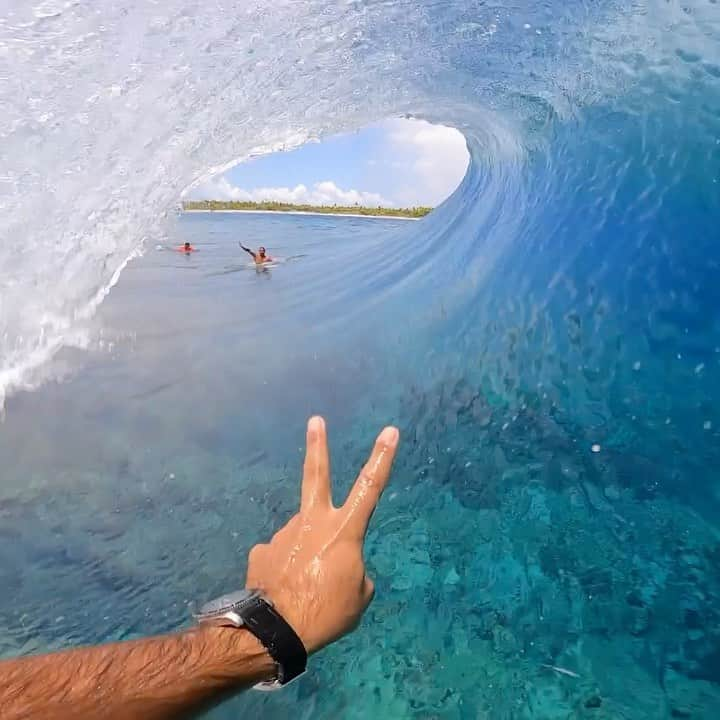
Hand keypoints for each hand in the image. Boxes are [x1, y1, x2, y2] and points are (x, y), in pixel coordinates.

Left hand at [245, 416, 398, 653]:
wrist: (275, 631)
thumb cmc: (327, 612)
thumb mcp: (359, 595)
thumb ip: (353, 569)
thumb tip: (335, 562)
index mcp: (344, 531)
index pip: (370, 487)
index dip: (382, 458)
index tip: (390, 431)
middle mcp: (313, 522)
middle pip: (316, 475)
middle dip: (318, 445)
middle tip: (315, 420)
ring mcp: (284, 533)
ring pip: (303, 535)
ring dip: (307, 553)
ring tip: (305, 587)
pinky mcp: (263, 549)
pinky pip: (282, 556)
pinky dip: (287, 568)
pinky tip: (283, 589)